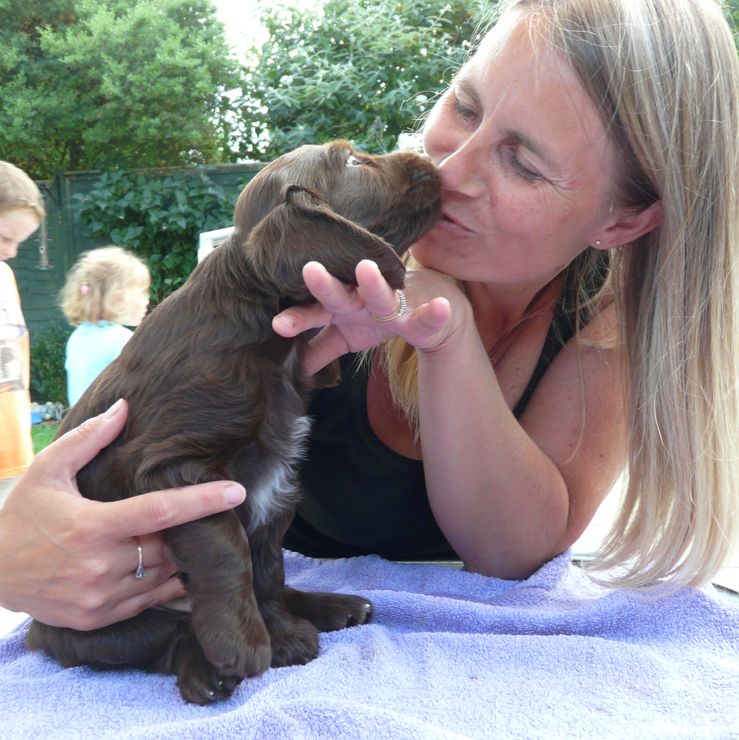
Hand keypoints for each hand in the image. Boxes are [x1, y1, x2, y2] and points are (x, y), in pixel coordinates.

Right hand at [0, 399, 245, 630]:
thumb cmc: (21, 516)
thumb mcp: (48, 470)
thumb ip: (89, 439)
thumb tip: (124, 406)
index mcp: (93, 527)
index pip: (160, 512)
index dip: (202, 501)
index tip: (236, 492)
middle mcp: (100, 566)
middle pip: (168, 546)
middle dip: (188, 531)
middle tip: (204, 513)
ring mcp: (99, 597)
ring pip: (163, 577)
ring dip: (180, 559)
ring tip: (188, 539)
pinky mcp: (96, 618)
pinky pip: (148, 602)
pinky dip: (166, 585)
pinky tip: (173, 568)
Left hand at [272, 259, 463, 374]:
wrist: (431, 308)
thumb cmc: (380, 317)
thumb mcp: (346, 336)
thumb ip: (319, 349)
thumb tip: (289, 368)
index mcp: (342, 307)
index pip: (314, 311)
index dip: (297, 318)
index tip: (279, 325)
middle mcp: (364, 300)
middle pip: (341, 294)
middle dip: (325, 285)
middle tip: (309, 270)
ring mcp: (395, 304)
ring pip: (382, 294)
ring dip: (374, 283)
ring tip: (365, 270)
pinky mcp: (424, 314)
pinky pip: (429, 316)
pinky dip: (435, 312)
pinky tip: (440, 308)